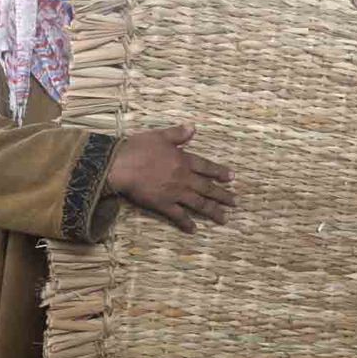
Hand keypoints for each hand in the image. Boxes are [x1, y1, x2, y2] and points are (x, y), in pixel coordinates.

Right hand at [107, 124, 235, 232]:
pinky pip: (178, 216)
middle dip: (223, 196)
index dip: (220, 172)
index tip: (232, 178)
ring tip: (223, 219)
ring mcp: (175, 193)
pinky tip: (194, 229)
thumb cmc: (138, 148)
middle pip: (207, 188)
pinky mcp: (163, 204)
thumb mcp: (160, 135)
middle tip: (234, 202)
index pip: (206, 167)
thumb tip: (193, 128)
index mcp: (183, 160)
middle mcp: (183, 178)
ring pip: (198, 203)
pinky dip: (186, 223)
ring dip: (212, 211)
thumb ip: (178, 133)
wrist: (121, 166)